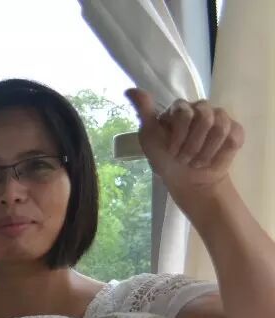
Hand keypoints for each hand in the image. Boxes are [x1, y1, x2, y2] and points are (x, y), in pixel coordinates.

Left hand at [126, 89, 242, 210]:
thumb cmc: (166, 159)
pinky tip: (213, 158)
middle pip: (204, 118)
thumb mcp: (149, 137)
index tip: (172, 151)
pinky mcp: (234, 131)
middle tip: (184, 158)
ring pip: (220, 127)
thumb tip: (129, 90)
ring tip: (197, 161)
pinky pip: (233, 136)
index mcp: (180, 109)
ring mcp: (220, 118)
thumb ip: (143, 112)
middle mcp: (201, 109)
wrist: (188, 181)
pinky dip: (220, 152)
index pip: (184, 113)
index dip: (179, 136)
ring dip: (205, 151)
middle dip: (192, 145)